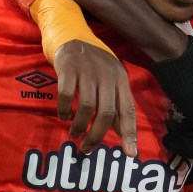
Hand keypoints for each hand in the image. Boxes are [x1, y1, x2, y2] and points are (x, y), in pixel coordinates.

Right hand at [52, 40, 136, 155]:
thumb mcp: (110, 81)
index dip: (130, 133)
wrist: (73, 37)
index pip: (128, 111)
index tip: (130, 154)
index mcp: (121, 81)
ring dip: (80, 125)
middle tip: (88, 149)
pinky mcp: (69, 68)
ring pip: (87, 107)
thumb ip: (115, 105)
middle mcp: (107, 76)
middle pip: (106, 112)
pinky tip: (62, 116)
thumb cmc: (95, 66)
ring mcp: (88, 71)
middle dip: (97, 135)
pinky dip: (63, 110)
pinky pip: (66, 95)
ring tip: (74, 134)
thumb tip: (122, 135)